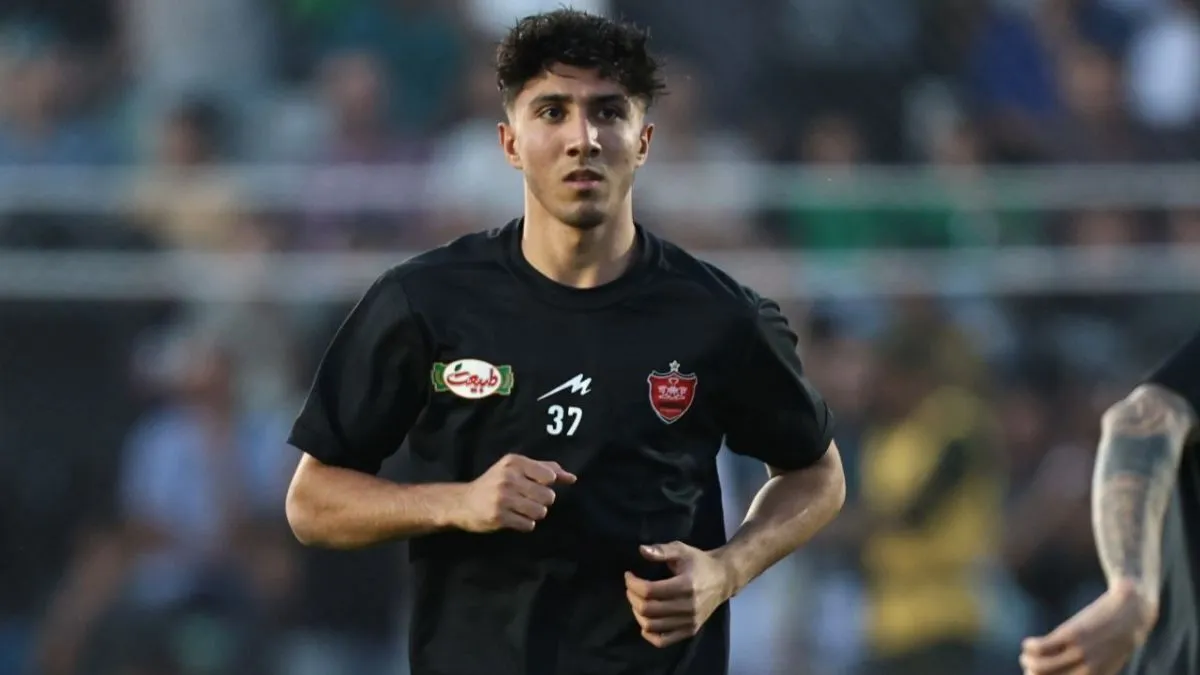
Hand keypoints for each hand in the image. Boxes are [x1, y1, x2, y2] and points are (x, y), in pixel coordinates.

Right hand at [456, 454, 575, 532]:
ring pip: (540, 512)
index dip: (547, 485)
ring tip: (521, 509)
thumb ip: (546, 469)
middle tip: (527, 500)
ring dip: (534, 514)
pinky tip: (513, 518)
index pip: (549, 476)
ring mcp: (503, 498)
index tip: (535, 485)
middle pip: (548, 496)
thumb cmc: (495, 483)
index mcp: (514, 462)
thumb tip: (572, 478)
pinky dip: (525, 524)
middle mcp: (508, 478)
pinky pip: (529, 525)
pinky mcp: (499, 517)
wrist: (463, 502)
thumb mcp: (516, 469)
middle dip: (542, 501)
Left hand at [624, 541, 734, 647]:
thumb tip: (641, 550)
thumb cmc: (700, 563)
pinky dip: (649, 634)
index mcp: (685, 585)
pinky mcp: (690, 630)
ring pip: (652, 625)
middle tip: (631, 587)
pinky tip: (644, 622)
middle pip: (648, 609)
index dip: (633, 583)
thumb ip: (662, 550)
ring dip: (637, 613)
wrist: (723, 579)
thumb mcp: (682, 550)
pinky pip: (663, 641)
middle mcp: (688, 607)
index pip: (649, 590)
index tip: (628, 575)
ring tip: (636, 601)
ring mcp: (690, 621)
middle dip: (632, 597)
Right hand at [1020, 580, 1157, 674]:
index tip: (1035, 674)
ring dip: (1027, 660)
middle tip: (1029, 663)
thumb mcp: (1108, 661)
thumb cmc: (1117, 638)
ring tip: (1026, 653)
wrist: (1131, 613)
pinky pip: (1040, 647)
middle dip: (1031, 674)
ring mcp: (1078, 652)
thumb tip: (1065, 671)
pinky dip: (1029, 646)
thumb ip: (1092, 671)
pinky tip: (1029, 643)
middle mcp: (1086, 670)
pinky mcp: (1071, 634)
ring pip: (1039, 666)